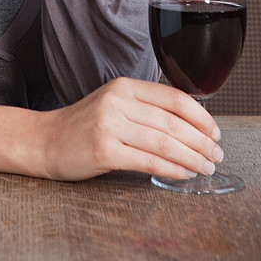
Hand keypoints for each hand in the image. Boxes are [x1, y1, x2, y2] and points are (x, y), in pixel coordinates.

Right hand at [37, 77, 222, 181]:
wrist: (44, 141)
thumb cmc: (83, 127)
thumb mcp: (114, 105)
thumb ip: (145, 109)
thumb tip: (192, 126)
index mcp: (124, 86)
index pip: (174, 97)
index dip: (201, 116)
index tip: (215, 132)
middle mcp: (117, 101)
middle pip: (173, 121)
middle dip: (202, 142)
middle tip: (216, 156)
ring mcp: (109, 124)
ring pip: (164, 141)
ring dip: (192, 157)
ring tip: (205, 167)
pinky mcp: (103, 149)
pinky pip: (148, 160)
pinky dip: (172, 169)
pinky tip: (183, 174)